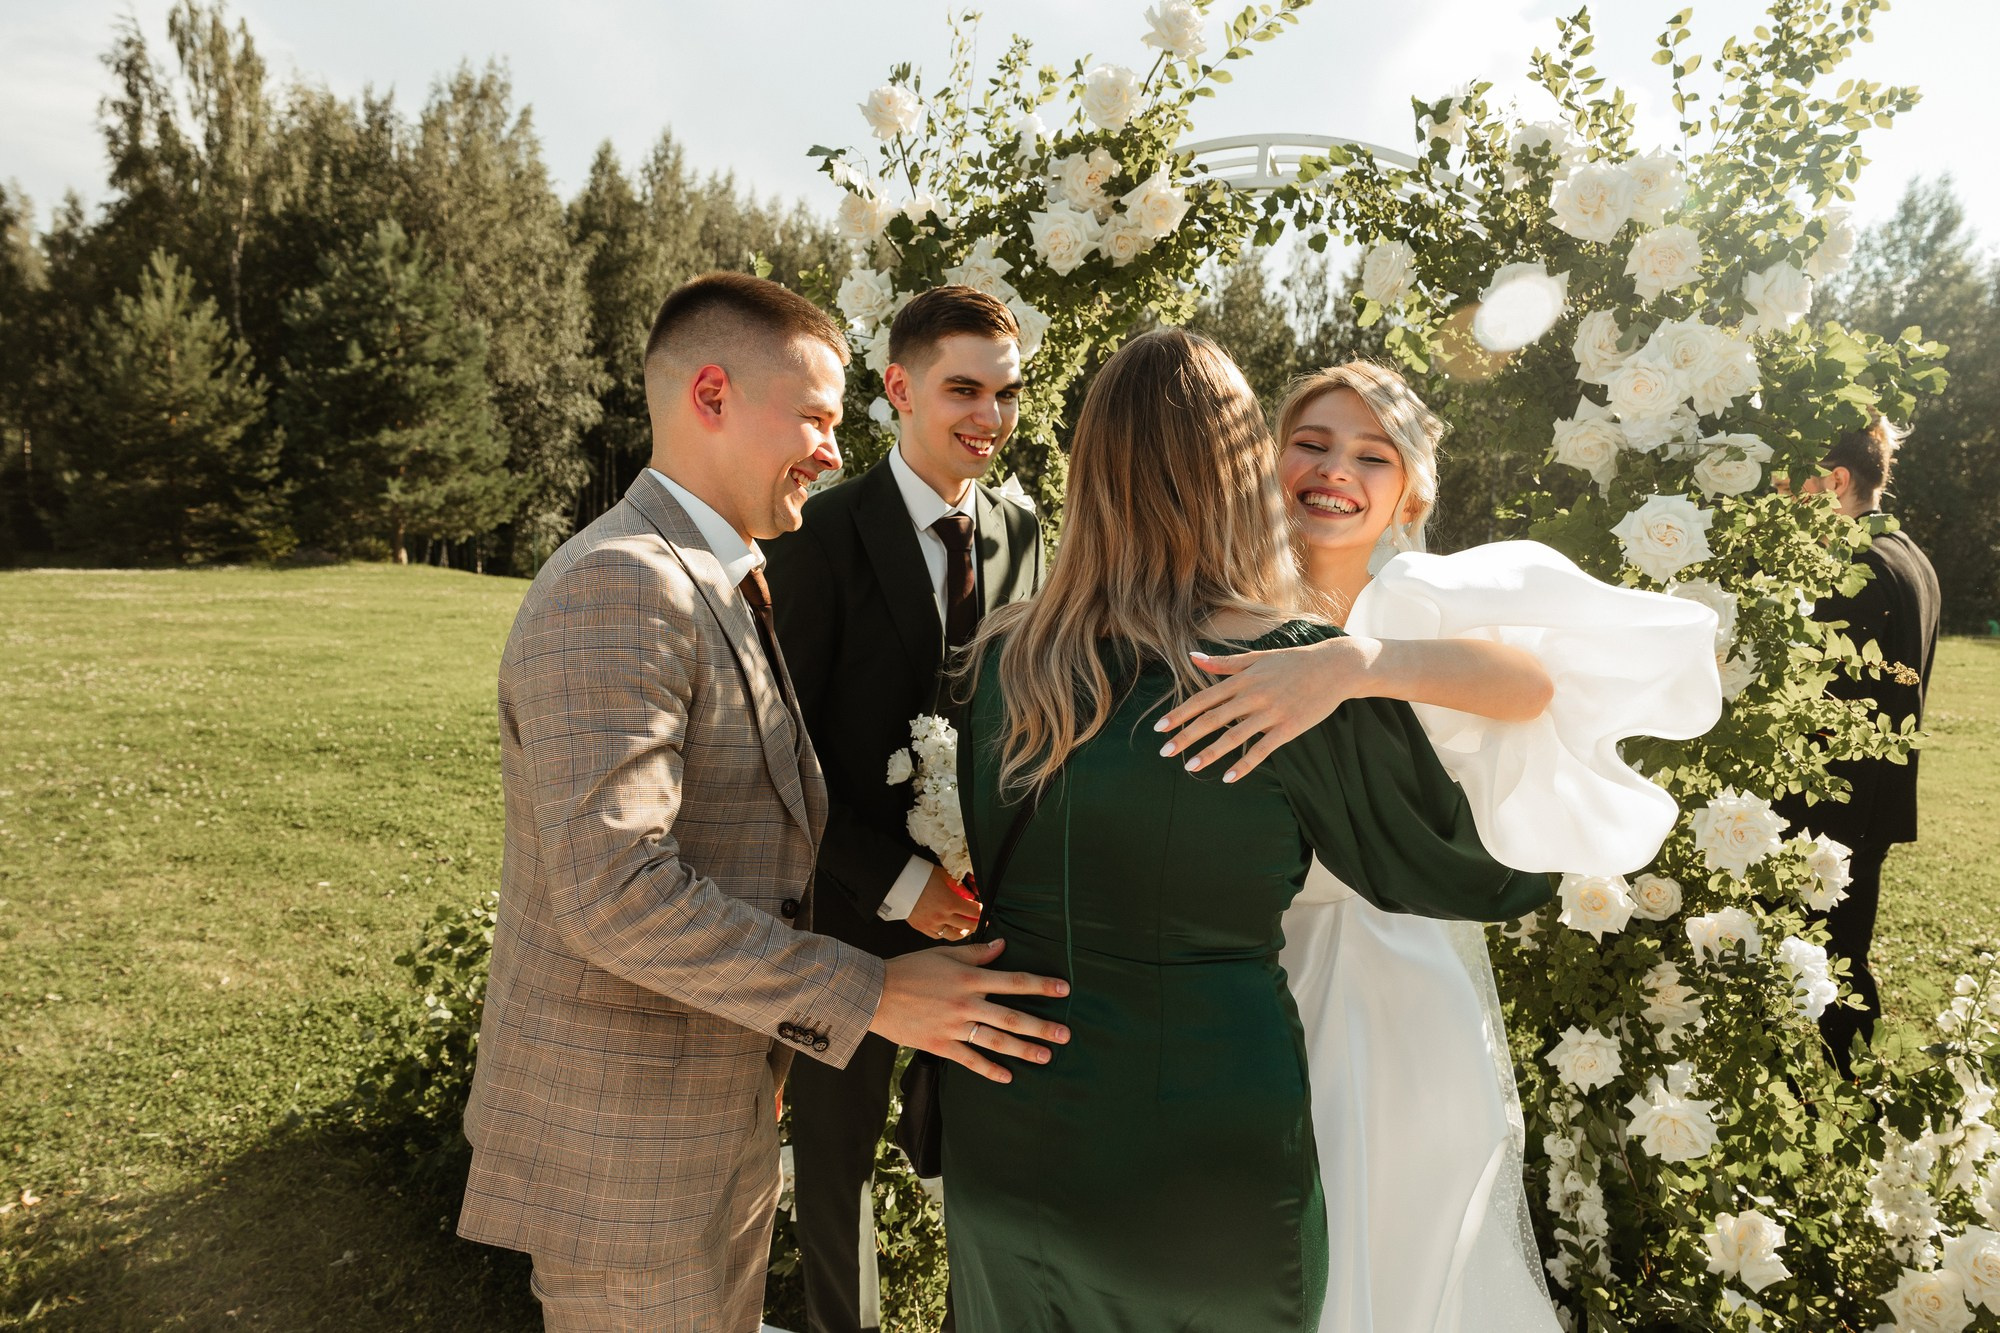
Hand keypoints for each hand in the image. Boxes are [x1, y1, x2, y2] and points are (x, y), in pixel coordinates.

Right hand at [871, 939, 1070, 1083]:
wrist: (874, 992)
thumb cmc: (909, 969)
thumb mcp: (944, 954)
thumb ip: (976, 953)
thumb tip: (1003, 946)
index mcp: (969, 978)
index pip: (1013, 981)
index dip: (1041, 985)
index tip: (1064, 989)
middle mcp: (966, 1003)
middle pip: (1011, 1016)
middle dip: (1041, 1026)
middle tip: (1066, 1034)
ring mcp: (953, 1026)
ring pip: (995, 1040)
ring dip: (1023, 1049)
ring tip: (1046, 1056)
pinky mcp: (940, 1044)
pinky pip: (969, 1059)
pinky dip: (989, 1069)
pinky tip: (1007, 1077)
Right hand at [905, 865, 981, 941]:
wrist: (897, 882)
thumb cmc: (919, 876)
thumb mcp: (944, 876)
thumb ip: (959, 886)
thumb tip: (969, 894)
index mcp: (950, 902)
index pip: (974, 912)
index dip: (981, 911)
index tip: (981, 908)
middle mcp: (942, 916)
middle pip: (967, 925)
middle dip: (976, 923)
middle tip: (979, 920)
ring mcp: (931, 924)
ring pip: (953, 935)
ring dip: (963, 932)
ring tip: (966, 929)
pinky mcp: (921, 927)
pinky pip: (938, 936)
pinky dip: (946, 934)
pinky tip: (950, 930)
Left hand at [1153, 635, 1381, 782]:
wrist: (1335, 666)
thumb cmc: (1294, 661)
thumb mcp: (1258, 658)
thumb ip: (1224, 663)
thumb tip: (1193, 658)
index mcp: (1244, 679)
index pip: (1204, 698)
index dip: (1180, 713)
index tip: (1159, 727)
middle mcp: (1254, 695)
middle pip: (1213, 718)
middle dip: (1186, 736)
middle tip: (1165, 751)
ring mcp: (1271, 712)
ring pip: (1234, 736)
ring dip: (1210, 753)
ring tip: (1190, 767)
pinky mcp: (1289, 728)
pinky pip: (1262, 750)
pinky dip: (1245, 765)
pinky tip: (1229, 778)